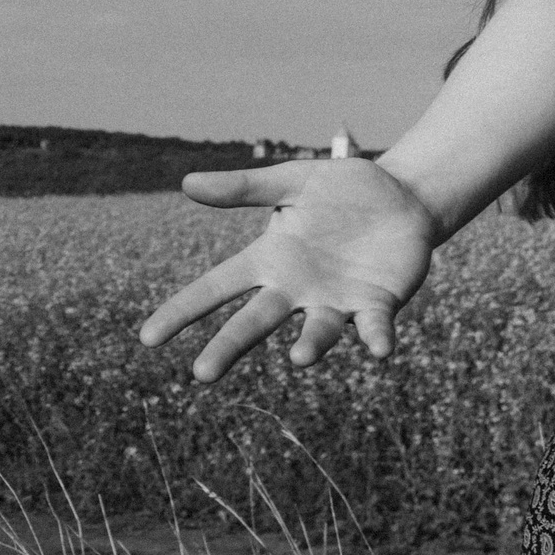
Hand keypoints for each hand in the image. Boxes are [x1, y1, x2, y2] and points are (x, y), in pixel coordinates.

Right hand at [138, 158, 438, 382]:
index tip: (148, 337)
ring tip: (299, 357)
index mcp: (271, 258)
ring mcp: (337, 299)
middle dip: (230, 346)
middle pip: (256, 321)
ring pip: (318, 331)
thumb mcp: (295, 180)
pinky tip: (380, 349)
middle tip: (203, 373)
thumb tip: (187, 183)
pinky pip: (374, 326)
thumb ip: (247, 187)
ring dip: (311, 345)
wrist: (406, 197)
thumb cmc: (345, 190)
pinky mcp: (378, 303)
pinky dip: (376, 338)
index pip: (217, 287)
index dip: (183, 310)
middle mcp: (298, 287)